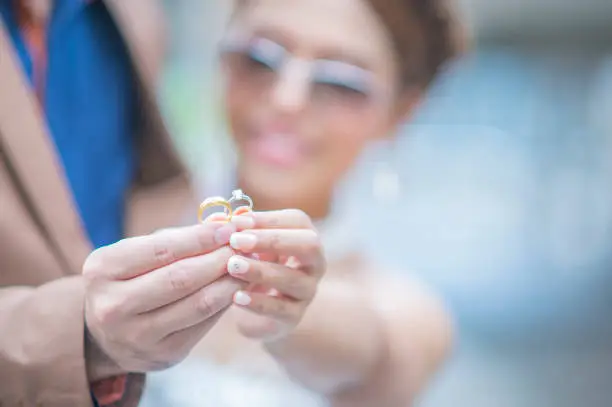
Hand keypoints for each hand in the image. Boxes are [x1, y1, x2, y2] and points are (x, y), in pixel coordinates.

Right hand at [82, 217, 253, 374]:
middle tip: (244, 245)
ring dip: (229, 281)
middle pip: (181, 278)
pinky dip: (226, 302)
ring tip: (247, 264)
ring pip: (198, 304)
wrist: (109, 333)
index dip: (200, 237)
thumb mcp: (139, 253)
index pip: (162, 250)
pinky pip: (204, 324)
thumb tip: (226, 220)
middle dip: (219, 258)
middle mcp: (113, 306)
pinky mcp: (163, 354)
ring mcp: (137, 335)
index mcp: (102, 269)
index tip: (229, 226)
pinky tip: (238, 287)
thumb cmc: (130, 279)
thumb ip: (179, 237)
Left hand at [225, 209, 326, 341]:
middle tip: (236, 241)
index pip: (297, 220)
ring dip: (261, 270)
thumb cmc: (254, 266)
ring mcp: (307, 290)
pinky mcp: (294, 316)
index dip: (269, 219)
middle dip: (272, 240)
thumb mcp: (248, 245)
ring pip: (292, 278)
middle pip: (308, 244)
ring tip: (233, 266)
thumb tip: (218, 218)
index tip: (237, 221)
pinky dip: (258, 302)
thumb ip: (235, 230)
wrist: (258, 310)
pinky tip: (236, 297)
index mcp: (305, 237)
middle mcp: (314, 262)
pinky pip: (280, 309)